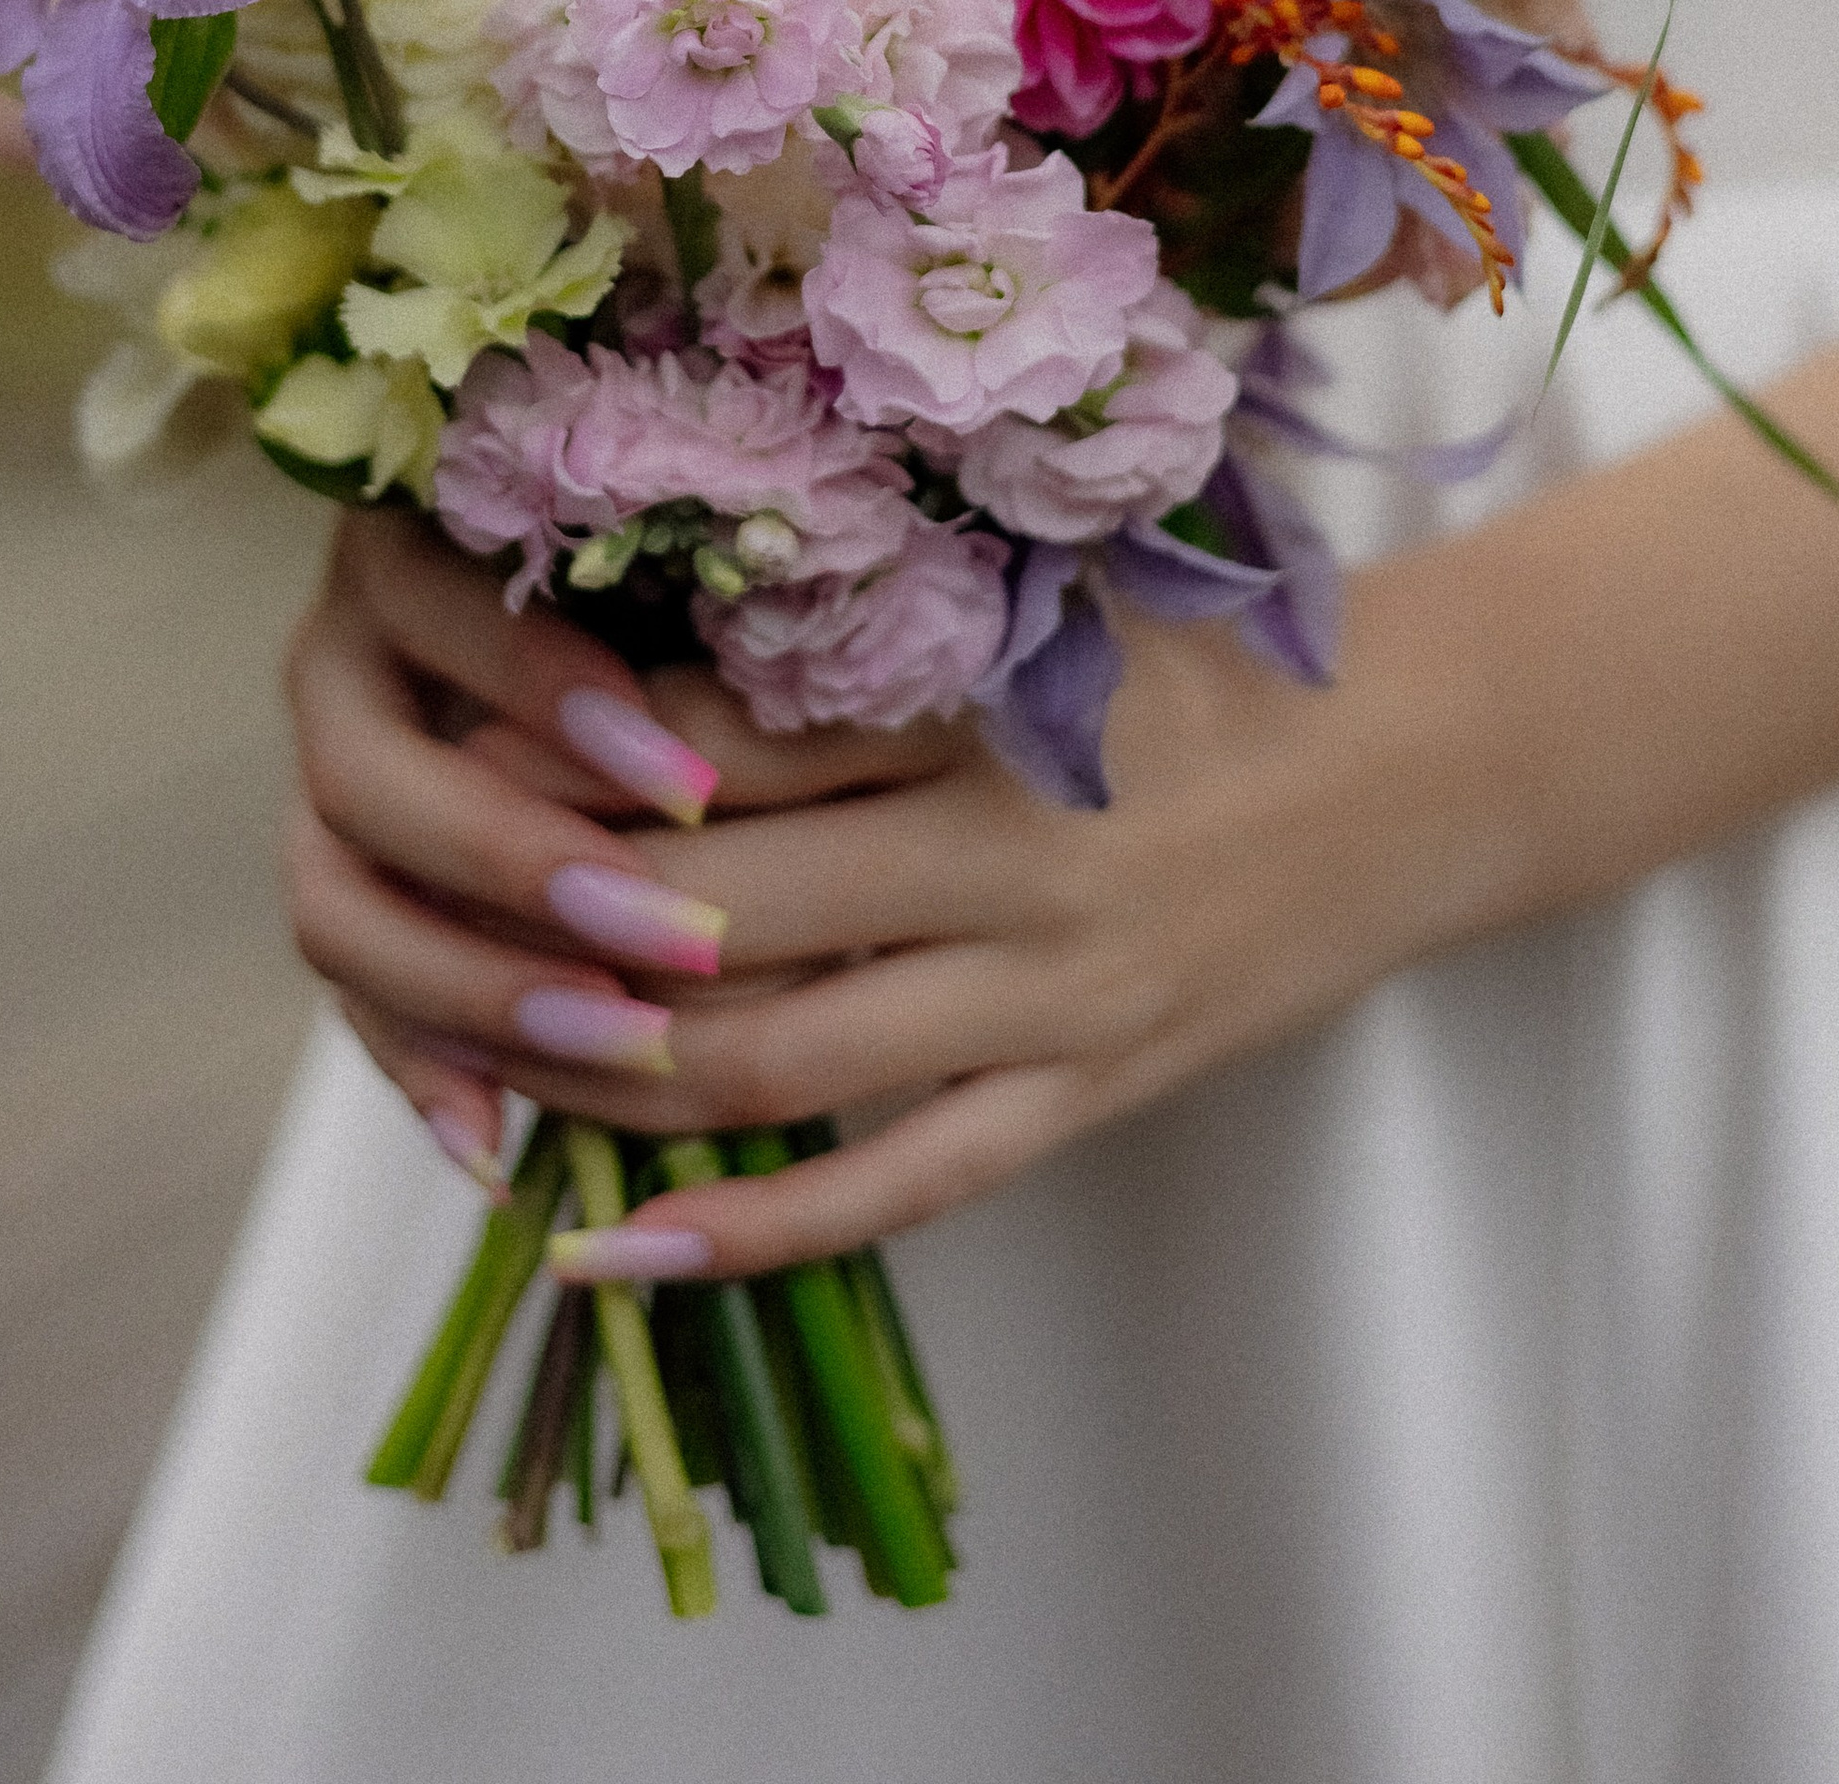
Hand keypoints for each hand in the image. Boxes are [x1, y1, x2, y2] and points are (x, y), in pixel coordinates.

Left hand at [284, 505, 1474, 1271]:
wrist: (1428, 760)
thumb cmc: (1208, 652)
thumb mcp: (1048, 592)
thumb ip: (872, 620)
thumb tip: (643, 652)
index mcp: (982, 704)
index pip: (727, 742)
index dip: (569, 766)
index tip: (442, 755)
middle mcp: (1004, 858)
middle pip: (723, 916)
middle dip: (550, 934)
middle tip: (410, 921)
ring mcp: (1048, 996)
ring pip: (787, 1065)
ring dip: (613, 1081)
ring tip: (471, 1072)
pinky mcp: (1086, 1095)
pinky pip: (900, 1189)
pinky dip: (753, 1232)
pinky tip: (617, 1244)